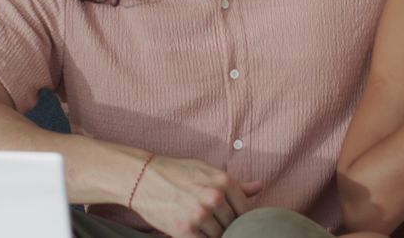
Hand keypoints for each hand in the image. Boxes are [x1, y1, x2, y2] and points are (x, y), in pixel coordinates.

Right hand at [130, 155, 261, 236]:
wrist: (144, 178)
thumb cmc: (177, 173)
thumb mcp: (208, 171)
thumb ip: (236, 183)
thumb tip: (259, 187)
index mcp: (224, 182)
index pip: (245, 211)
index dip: (239, 219)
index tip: (230, 219)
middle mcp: (215, 198)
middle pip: (233, 225)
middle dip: (226, 227)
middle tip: (213, 222)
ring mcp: (200, 215)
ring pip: (219, 236)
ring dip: (213, 234)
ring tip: (201, 225)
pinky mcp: (185, 230)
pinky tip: (194, 232)